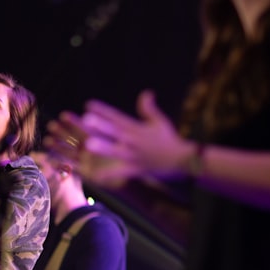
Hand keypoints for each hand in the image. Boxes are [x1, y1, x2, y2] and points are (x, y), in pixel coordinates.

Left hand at [46, 90, 191, 186]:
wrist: (182, 159)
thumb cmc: (169, 139)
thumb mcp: (160, 121)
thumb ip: (148, 108)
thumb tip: (147, 92)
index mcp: (136, 128)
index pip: (117, 117)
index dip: (103, 110)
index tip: (88, 104)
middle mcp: (133, 140)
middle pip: (115, 131)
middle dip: (101, 125)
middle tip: (86, 119)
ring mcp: (134, 155)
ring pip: (116, 151)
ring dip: (104, 147)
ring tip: (89, 144)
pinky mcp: (136, 168)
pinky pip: (122, 172)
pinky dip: (110, 175)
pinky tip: (96, 176)